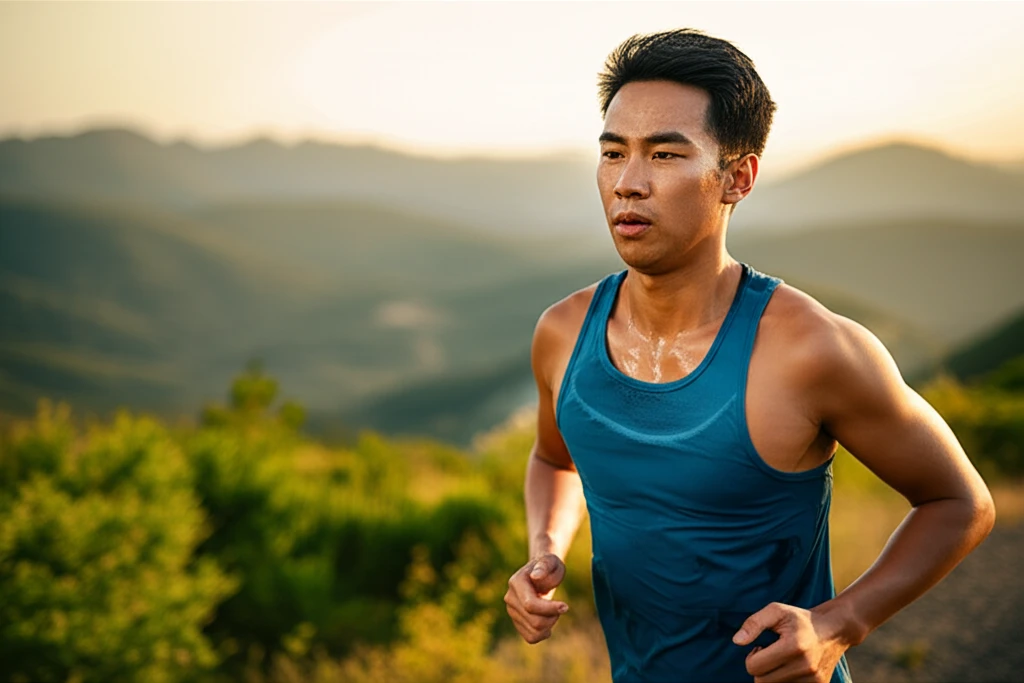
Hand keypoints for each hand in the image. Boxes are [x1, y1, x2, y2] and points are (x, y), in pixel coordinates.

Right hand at [504, 553, 568, 643]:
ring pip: (534, 632)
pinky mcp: (516, 622)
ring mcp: (512, 611)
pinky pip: (531, 638)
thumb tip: (536, 576)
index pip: (531, 605)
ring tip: (554, 613)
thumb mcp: (551, 561)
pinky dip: (543, 634)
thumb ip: (545, 566)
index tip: (565, 606)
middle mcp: (510, 598)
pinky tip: (549, 623)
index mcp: (516, 582)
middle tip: (561, 607)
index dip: (550, 609)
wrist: (540, 575)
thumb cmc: (549, 567)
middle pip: (534, 621)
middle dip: (552, 617)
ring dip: (549, 625)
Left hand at [732, 602, 849, 682]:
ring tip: (781, 660)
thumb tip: (737, 641)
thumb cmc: (800, 619)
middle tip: (769, 654)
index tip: (760, 647)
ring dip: (773, 676)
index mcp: (794, 646)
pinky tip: (790, 668)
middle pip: (762, 682)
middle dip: (760, 668)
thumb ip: (754, 623)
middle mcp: (806, 666)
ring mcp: (814, 680)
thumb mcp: (776, 611)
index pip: (754, 667)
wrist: (833, 630)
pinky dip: (784, 681)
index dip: (752, 656)